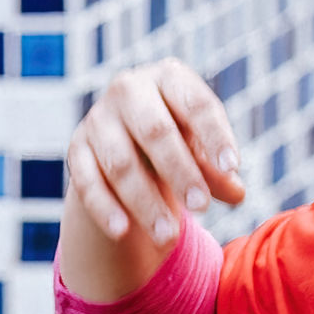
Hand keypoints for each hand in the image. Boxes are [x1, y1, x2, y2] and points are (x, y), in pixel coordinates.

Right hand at [69, 59, 250, 246]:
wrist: (129, 140)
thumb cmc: (179, 139)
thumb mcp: (202, 148)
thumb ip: (218, 170)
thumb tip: (236, 193)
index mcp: (169, 77)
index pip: (195, 103)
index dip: (215, 135)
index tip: (232, 168)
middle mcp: (129, 89)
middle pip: (155, 131)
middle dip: (179, 171)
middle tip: (201, 207)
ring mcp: (98, 118)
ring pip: (120, 163)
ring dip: (145, 202)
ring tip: (169, 236)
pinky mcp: (77, 149)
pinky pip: (88, 182)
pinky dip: (104, 208)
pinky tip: (122, 232)